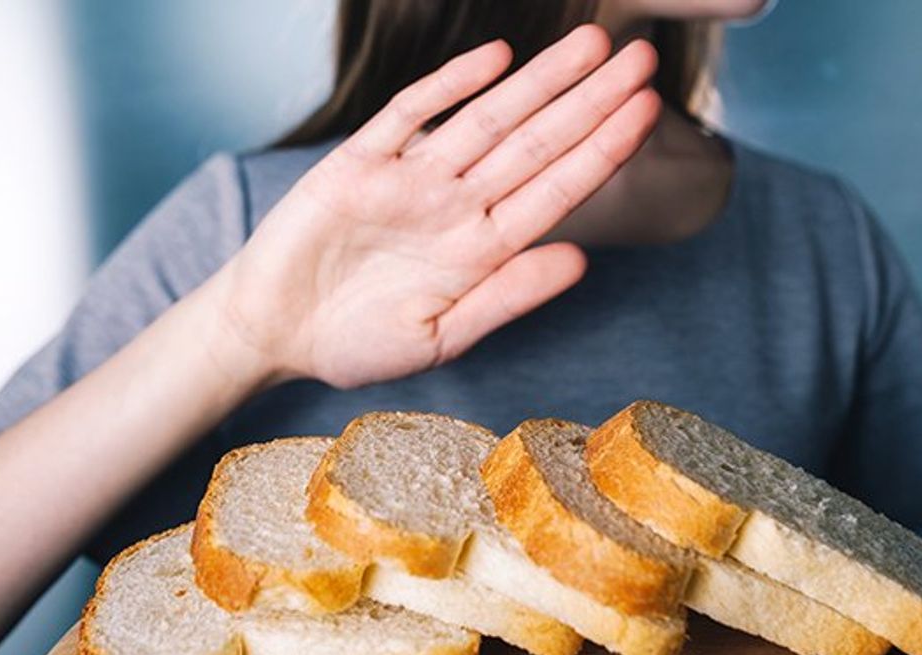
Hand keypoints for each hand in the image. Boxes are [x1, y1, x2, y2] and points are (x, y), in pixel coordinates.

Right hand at [222, 24, 658, 388]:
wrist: (272, 332)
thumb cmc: (355, 344)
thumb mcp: (439, 337)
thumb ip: (507, 297)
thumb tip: (581, 261)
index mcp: (481, 250)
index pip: (557, 190)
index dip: (603, 150)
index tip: (649, 114)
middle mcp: (456, 205)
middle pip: (536, 143)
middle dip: (590, 100)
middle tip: (643, 58)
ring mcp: (411, 179)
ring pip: (486, 118)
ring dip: (538, 81)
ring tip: (592, 43)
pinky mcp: (359, 162)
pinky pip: (411, 114)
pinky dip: (451, 84)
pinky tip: (497, 57)